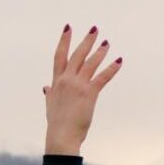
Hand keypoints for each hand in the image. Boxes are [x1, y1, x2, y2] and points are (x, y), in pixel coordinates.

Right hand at [44, 25, 121, 154]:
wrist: (61, 136)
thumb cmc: (56, 124)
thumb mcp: (50, 106)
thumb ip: (49, 94)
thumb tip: (45, 88)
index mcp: (56, 82)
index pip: (60, 57)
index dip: (64, 41)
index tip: (68, 28)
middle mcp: (66, 80)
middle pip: (77, 55)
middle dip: (86, 41)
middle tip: (94, 29)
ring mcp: (77, 86)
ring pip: (90, 63)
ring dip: (99, 51)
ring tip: (106, 42)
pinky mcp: (89, 93)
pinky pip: (102, 77)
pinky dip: (112, 68)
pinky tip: (119, 60)